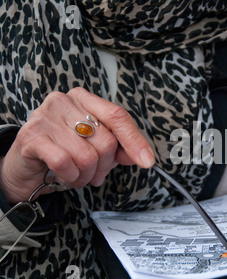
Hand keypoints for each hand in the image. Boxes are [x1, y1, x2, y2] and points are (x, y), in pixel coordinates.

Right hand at [0, 87, 154, 202]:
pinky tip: (61, 175)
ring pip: (87, 156)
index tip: (147, 161)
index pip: (118, 116)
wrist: (26, 168)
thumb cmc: (64, 154)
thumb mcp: (96, 149)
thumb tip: (143, 156)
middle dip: (104, 166)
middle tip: (92, 173)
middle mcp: (64, 101)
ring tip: (75, 174)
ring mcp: (45, 116)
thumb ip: (120, 148)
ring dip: (85, 176)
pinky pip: (65, 163)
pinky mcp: (31, 135)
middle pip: (106, 141)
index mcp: (84, 99)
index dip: (135, 141)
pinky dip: (68, 177)